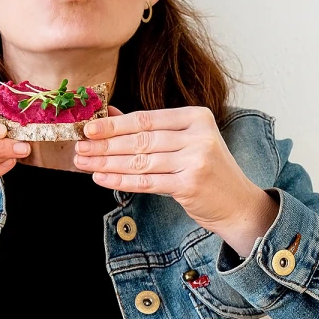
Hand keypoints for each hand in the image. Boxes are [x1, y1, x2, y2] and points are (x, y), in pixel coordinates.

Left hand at [73, 105, 277, 249]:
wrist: (238, 203)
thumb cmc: (208, 171)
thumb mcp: (185, 143)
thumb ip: (151, 129)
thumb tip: (110, 114)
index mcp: (197, 117)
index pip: (147, 119)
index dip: (114, 124)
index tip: (89, 128)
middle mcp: (199, 136)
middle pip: (141, 139)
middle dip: (106, 145)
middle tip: (80, 148)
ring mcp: (196, 160)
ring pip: (140, 161)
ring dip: (108, 163)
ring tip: (85, 163)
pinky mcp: (189, 185)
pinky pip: (146, 182)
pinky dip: (121, 181)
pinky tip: (102, 179)